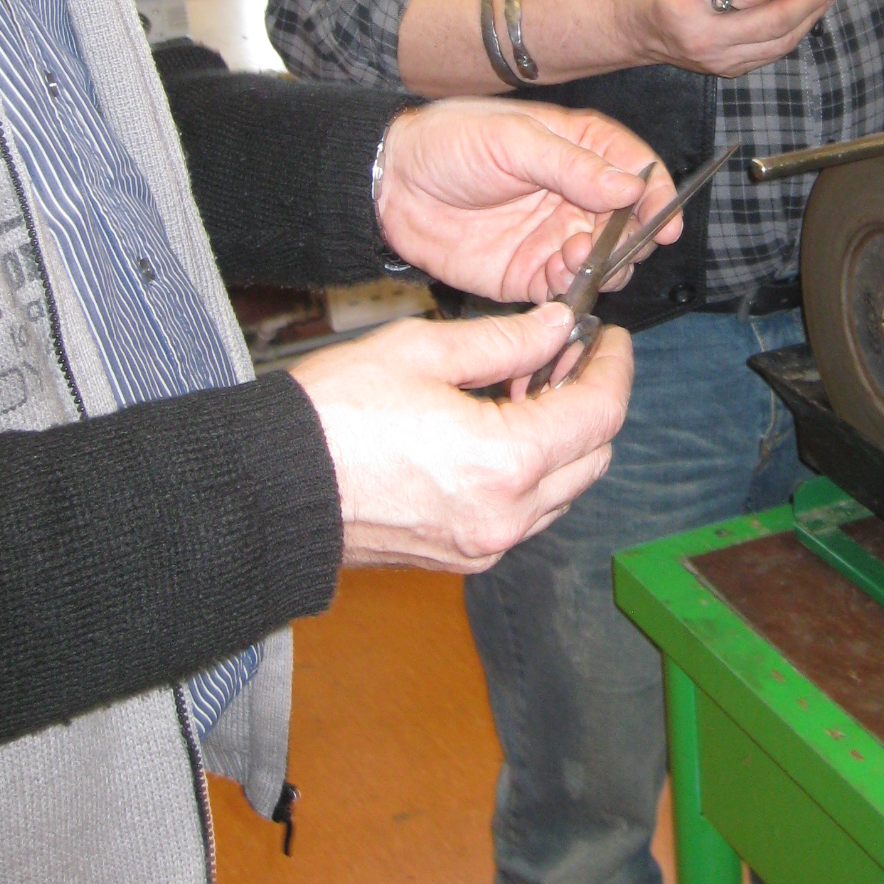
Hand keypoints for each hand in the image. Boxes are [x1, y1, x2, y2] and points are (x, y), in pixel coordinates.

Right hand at [290, 303, 632, 570]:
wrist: (271, 489)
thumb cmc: (335, 414)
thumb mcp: (424, 351)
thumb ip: (506, 340)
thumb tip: (558, 326)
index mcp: (506, 461)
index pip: (600, 413)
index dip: (613, 366)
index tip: (608, 335)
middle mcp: (507, 515)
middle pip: (593, 457)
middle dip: (591, 401)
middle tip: (565, 353)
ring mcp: (485, 545)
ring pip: (563, 490)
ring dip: (562, 439)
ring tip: (527, 386)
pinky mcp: (461, 556)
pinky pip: (525, 513)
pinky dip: (531, 471)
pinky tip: (498, 428)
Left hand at [376, 99, 679, 302]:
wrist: (390, 184)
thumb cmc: (448, 142)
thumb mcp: (512, 140)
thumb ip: (572, 166)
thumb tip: (630, 187)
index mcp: (579, 148)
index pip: (636, 169)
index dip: (657, 194)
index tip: (666, 219)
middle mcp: (575, 195)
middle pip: (630, 223)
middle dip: (634, 237)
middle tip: (620, 244)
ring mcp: (554, 237)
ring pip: (605, 260)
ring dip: (605, 264)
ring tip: (579, 256)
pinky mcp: (529, 274)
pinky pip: (567, 288)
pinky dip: (574, 288)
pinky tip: (560, 275)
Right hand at [616, 0, 844, 77]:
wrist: (629, 25)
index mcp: (690, 2)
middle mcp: (705, 37)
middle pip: (772, 23)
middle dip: (810, 0)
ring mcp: (716, 60)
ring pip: (777, 43)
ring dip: (809, 18)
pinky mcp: (725, 71)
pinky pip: (768, 54)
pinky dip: (792, 34)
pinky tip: (806, 14)